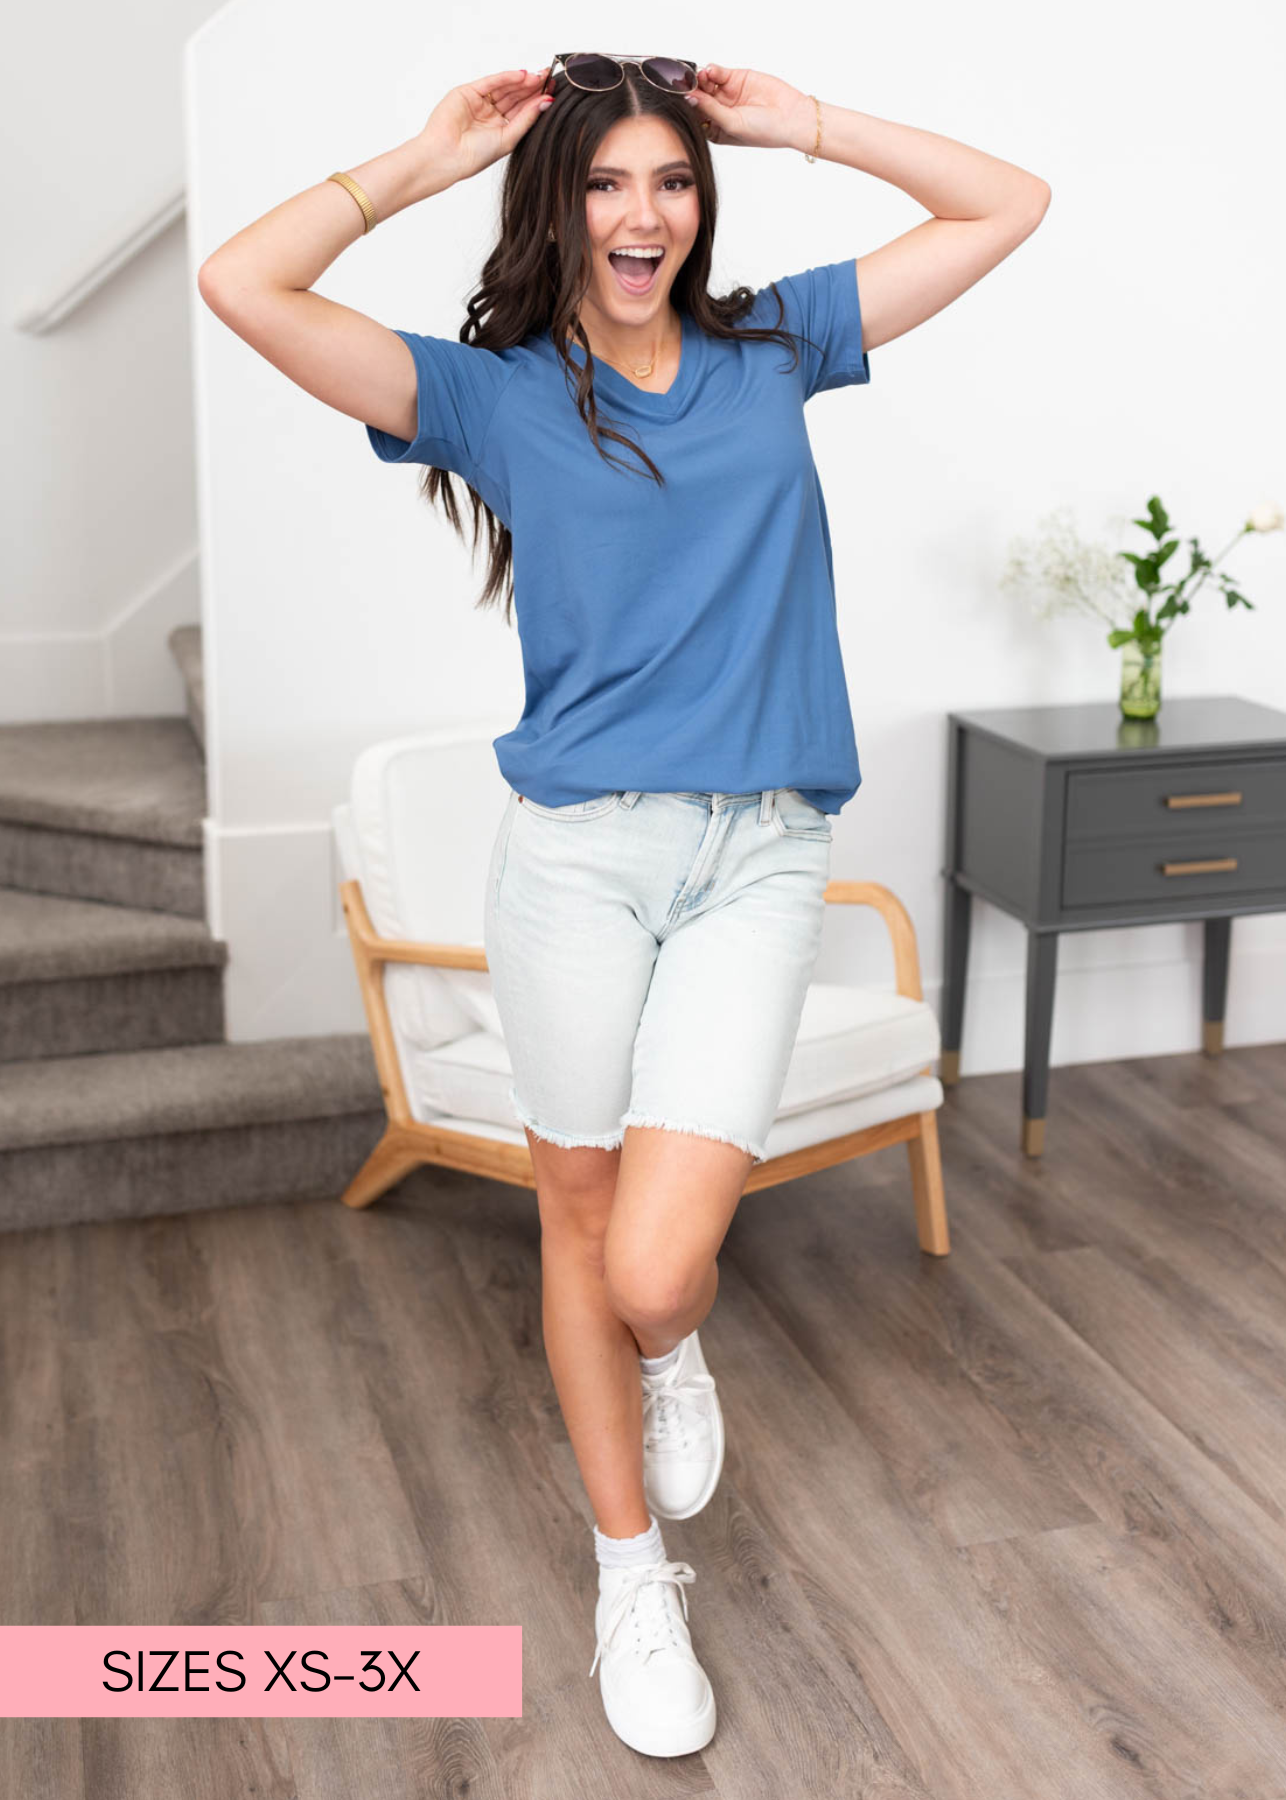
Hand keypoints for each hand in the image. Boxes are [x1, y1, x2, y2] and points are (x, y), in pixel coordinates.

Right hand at [417, 66, 552, 183]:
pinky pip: (491, 82)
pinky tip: (521, 75)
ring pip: (505, 87)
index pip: (522, 110)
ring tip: (538, 77)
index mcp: (501, 128)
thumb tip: (547, 102)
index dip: (537, 100)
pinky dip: (506, 77)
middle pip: (515, 96)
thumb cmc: (474, 156)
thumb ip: (527, 119)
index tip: (553, 91)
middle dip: (532, 87)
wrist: (447, 156)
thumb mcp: (509, 138)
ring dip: (522, 81)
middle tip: (549, 79)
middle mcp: (491, 114)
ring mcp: (479, 102)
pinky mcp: (468, 92)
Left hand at [685, 63, 815, 150]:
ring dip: (700, 80)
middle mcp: (719, 112)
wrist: (791, 117)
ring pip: (706, 84)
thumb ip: (710, 110)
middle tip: (683, 84)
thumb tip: (689, 98)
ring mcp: (727, 95)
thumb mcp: (731, 124)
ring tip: (699, 78)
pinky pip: (718, 73)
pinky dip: (712, 71)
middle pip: (698, 98)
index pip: (695, 117)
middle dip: (691, 91)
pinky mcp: (736, 79)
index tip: (677, 100)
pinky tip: (709, 72)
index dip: (686, 108)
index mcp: (716, 129)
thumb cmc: (764, 131)